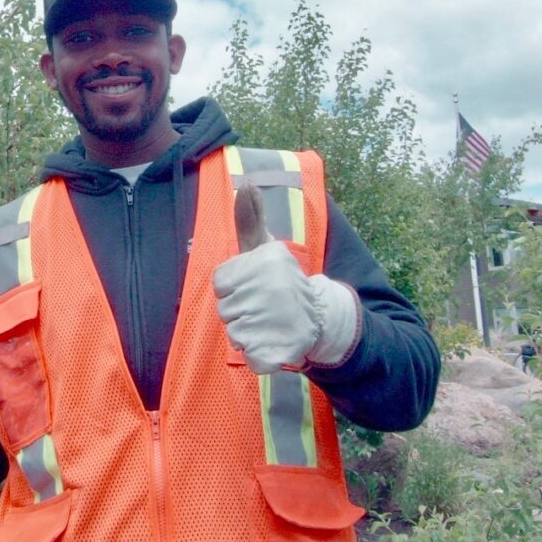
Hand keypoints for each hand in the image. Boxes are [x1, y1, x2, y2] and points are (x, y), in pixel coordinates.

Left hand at [212, 184, 359, 373]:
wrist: (320, 317)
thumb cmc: (281, 280)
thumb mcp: (265, 248)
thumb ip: (250, 219)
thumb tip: (246, 183)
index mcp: (263, 266)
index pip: (221, 285)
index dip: (234, 289)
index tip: (256, 286)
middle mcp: (270, 293)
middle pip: (226, 311)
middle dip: (241, 312)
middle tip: (266, 307)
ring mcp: (274, 324)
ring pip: (236, 335)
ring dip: (249, 334)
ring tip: (271, 324)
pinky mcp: (278, 353)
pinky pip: (251, 358)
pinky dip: (259, 356)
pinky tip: (275, 343)